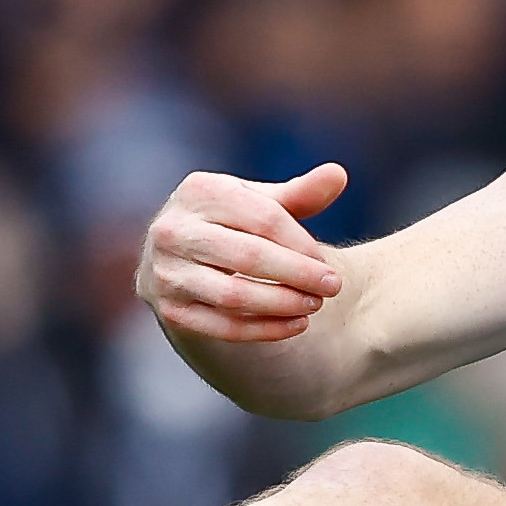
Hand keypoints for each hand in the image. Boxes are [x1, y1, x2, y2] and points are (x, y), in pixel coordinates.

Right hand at [137, 164, 349, 343]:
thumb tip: (338, 175)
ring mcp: (167, 272)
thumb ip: (300, 193)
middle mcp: (173, 230)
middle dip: (298, 274)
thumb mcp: (260, 203)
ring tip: (314, 305)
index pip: (263, 218)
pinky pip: (224, 326)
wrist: (180, 259)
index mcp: (199, 191)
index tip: (326, 262)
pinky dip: (265, 329)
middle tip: (332, 287)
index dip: (301, 243)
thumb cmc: (232, 224)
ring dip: (282, 304)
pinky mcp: (171, 310)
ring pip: (235, 295)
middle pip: (249, 256)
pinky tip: (295, 324)